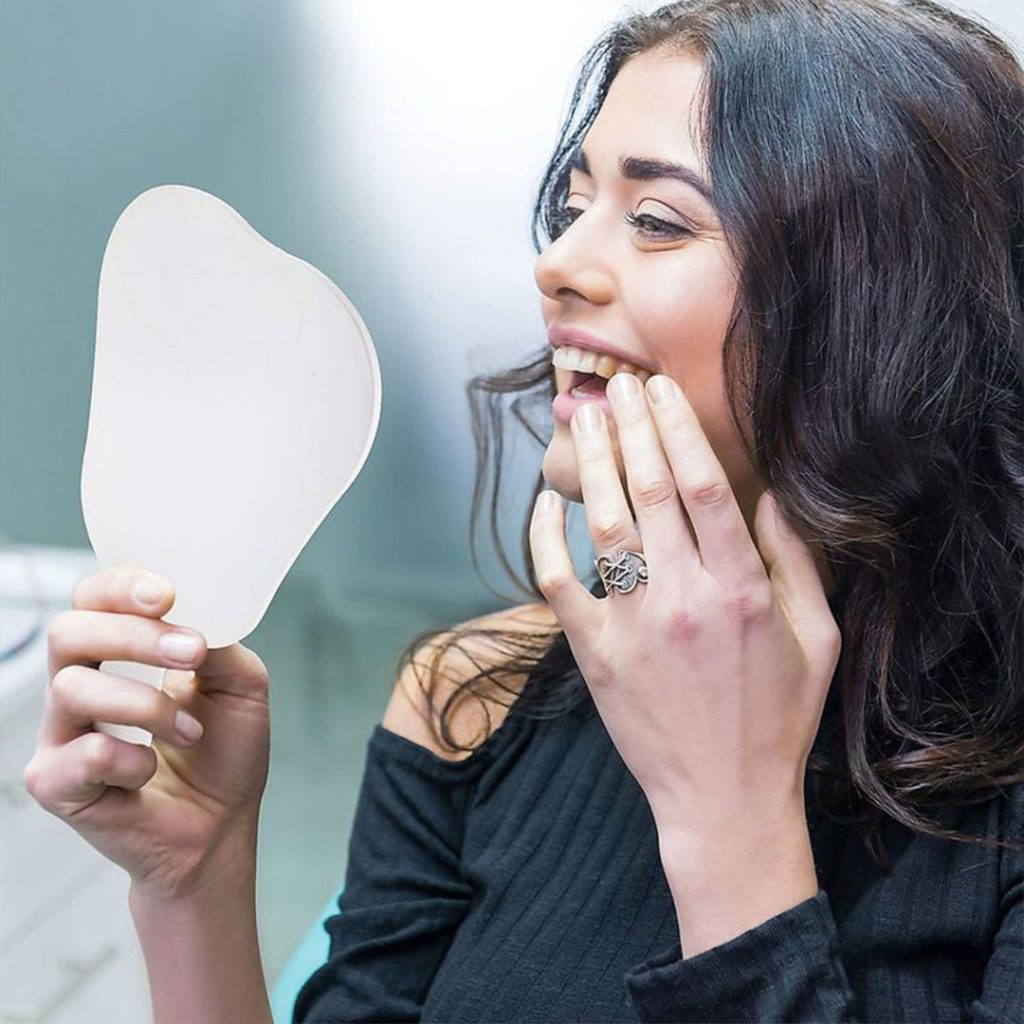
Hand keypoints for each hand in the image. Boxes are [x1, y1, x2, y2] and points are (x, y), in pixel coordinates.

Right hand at [23, 566, 270, 898]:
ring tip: (189, 730)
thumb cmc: (224, 751)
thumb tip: (196, 617)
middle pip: (69, 631)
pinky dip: (131, 759)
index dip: (121, 586)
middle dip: (133, 635)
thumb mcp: (239, 684)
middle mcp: (81, 685)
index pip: (94, 597)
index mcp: (119, 653)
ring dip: (147, 705)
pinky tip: (151, 770)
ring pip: (73, 688)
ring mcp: (62, 734)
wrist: (223, 826)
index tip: (168, 596)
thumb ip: (218, 643)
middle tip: (190, 653)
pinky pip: (81, 754)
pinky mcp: (56, 783)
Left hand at [529, 372, 840, 836]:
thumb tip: (770, 495)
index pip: (703, 486)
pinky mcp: (594, 653)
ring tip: (587, 420)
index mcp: (742, 590)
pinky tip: (544, 501)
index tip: (660, 390)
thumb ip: (796, 561)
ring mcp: (632, 626)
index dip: (677, 428)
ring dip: (594, 466)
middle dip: (632, 428)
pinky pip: (558, 582)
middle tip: (618, 385)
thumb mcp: (818, 639)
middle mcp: (683, 599)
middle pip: (648, 491)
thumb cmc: (776, 718)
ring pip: (603, 525)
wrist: (722, 798)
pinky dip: (544, 538)